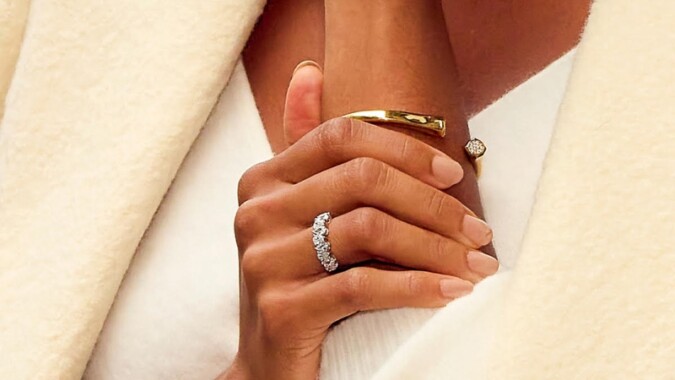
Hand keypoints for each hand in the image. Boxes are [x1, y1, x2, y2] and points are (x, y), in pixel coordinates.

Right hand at [221, 63, 496, 379]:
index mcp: (263, 179)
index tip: (454, 176)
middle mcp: (256, 212)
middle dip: (433, 203)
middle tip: (478, 231)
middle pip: (363, 179)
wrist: (270, 366)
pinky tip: (452, 293)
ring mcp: (263, 260)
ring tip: (476, 266)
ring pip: (369, 229)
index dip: (404, 149)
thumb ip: (310, 152)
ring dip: (436, 247)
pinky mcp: (281, 308)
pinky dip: (417, 287)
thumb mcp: (302, 214)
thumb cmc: (303, 282)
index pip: (341, 137)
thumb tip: (310, 70)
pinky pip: (363, 284)